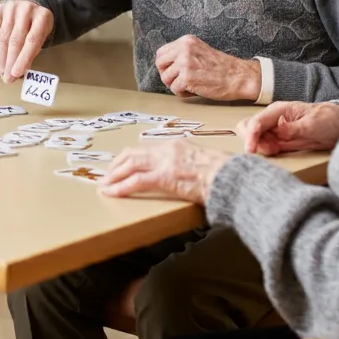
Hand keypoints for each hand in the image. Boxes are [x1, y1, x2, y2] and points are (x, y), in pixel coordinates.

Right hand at [0, 0, 53, 82]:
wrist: (28, 2)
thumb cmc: (36, 24)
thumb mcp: (43, 35)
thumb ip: (33, 50)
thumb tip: (20, 71)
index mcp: (42, 16)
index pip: (32, 40)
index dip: (24, 58)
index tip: (17, 74)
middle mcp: (26, 9)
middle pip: (16, 40)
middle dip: (10, 62)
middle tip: (8, 79)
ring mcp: (10, 7)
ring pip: (3, 37)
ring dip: (1, 58)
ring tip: (3, 72)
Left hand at [97, 139, 231, 204]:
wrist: (234, 177)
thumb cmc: (225, 174)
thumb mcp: (203, 163)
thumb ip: (189, 166)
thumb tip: (184, 177)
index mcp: (176, 145)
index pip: (146, 149)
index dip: (129, 158)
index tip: (120, 165)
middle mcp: (167, 149)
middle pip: (133, 154)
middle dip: (116, 165)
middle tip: (106, 175)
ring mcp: (165, 162)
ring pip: (130, 165)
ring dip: (114, 176)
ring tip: (104, 186)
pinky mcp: (165, 176)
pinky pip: (136, 181)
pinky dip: (121, 187)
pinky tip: (111, 193)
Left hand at [155, 35, 260, 101]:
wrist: (239, 77)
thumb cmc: (221, 68)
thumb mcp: (199, 52)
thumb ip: (182, 54)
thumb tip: (164, 65)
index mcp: (186, 41)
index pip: (161, 53)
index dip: (165, 65)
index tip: (174, 72)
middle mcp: (184, 48)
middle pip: (160, 64)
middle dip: (167, 75)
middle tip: (180, 81)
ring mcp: (185, 62)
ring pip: (166, 78)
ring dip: (176, 85)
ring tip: (191, 85)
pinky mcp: (187, 77)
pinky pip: (174, 89)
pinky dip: (183, 93)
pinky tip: (195, 90)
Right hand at [236, 100, 338, 155]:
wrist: (338, 126)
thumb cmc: (328, 120)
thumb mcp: (314, 124)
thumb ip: (295, 128)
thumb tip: (279, 130)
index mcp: (278, 110)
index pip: (257, 122)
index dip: (252, 136)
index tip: (251, 150)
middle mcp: (272, 119)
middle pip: (247, 127)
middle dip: (252, 140)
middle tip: (270, 150)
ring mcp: (273, 129)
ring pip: (253, 137)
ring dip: (259, 146)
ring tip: (276, 151)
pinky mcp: (277, 140)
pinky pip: (262, 145)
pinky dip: (264, 151)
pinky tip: (276, 152)